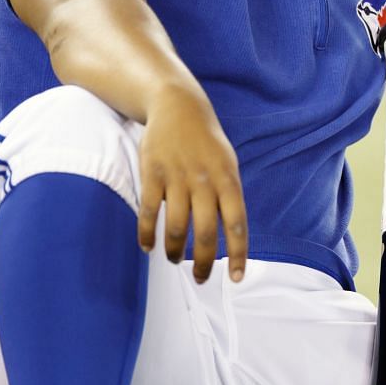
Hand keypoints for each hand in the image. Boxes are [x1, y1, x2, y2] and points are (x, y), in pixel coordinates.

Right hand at [135, 83, 247, 282]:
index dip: (237, 254)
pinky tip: (147, 247)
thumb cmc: (207, 142)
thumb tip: (230, 235)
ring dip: (173, 251)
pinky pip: (149, 211)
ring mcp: (177, 177)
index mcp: (228, 179)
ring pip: (175, 226)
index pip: (237, 224)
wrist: (178, 105)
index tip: (235, 278)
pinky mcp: (152, 173)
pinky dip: (147, 234)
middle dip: (201, 262)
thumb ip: (228, 196)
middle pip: (204, 232)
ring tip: (173, 260)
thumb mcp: (227, 164)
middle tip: (199, 278)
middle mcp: (204, 181)